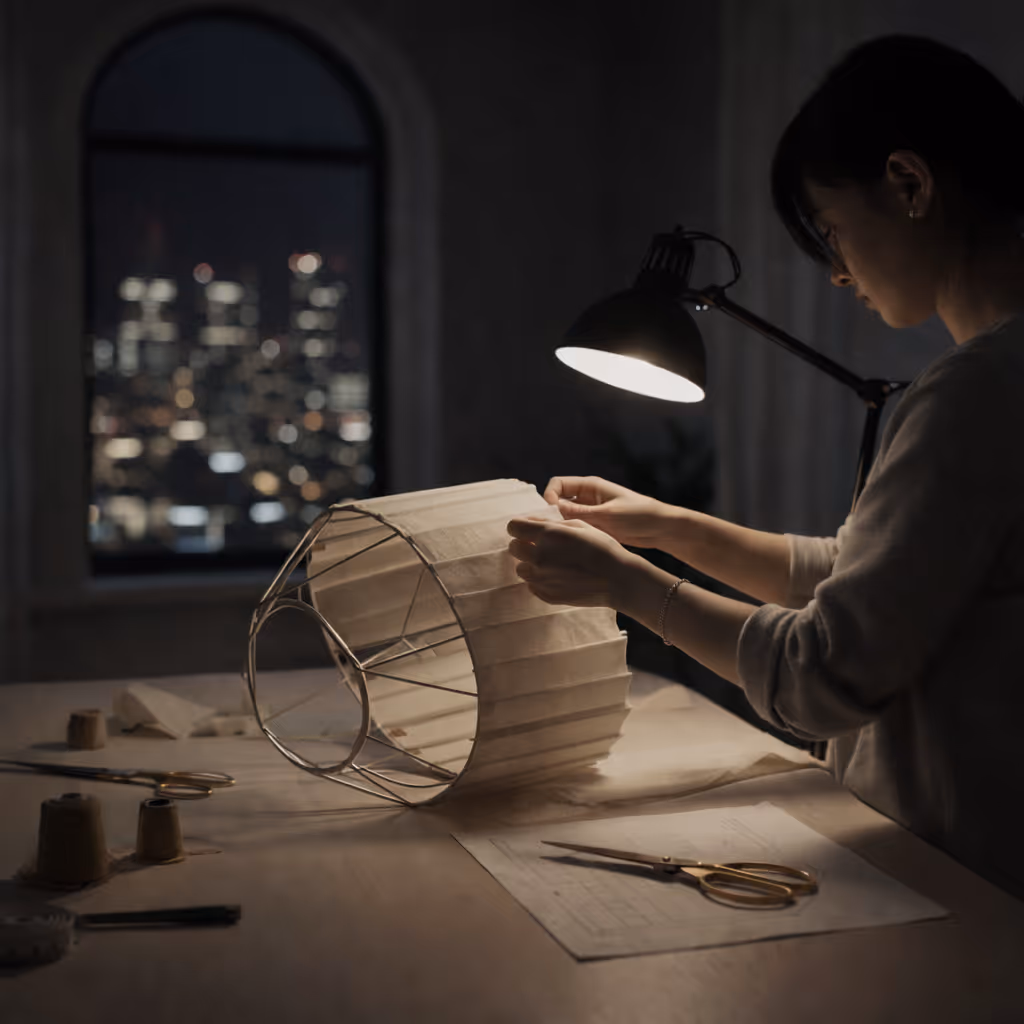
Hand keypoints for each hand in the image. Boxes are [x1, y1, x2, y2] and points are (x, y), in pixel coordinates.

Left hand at [506, 515, 640, 607]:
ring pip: (520, 568)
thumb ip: (551, 522)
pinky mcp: (546, 595)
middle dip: (523, 543)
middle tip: (540, 545)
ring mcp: (541, 579)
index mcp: (547, 536)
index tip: (528, 529)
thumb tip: (530, 521)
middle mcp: (539, 557)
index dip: (520, 526)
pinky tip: (557, 576)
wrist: (618, 580)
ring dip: (530, 563)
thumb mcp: (580, 526)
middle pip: (513, 548)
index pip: (513, 527)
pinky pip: (531, 585)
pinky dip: (539, 580)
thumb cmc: (602, 548)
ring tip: (550, 563)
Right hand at [541, 476, 673, 548]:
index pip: (557, 484)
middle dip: (552, 513)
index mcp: (590, 486)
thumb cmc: (638, 515)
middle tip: (553, 530)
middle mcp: (587, 497)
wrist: (661, 529)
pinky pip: (576, 528)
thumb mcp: (607, 515)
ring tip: (562, 540)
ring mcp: (591, 512)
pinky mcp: (596, 526)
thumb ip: (579, 513)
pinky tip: (572, 546)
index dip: (549, 496)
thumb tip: (552, 510)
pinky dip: (572, 535)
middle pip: (558, 500)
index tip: (551, 514)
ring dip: (562, 526)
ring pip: (566, 516)